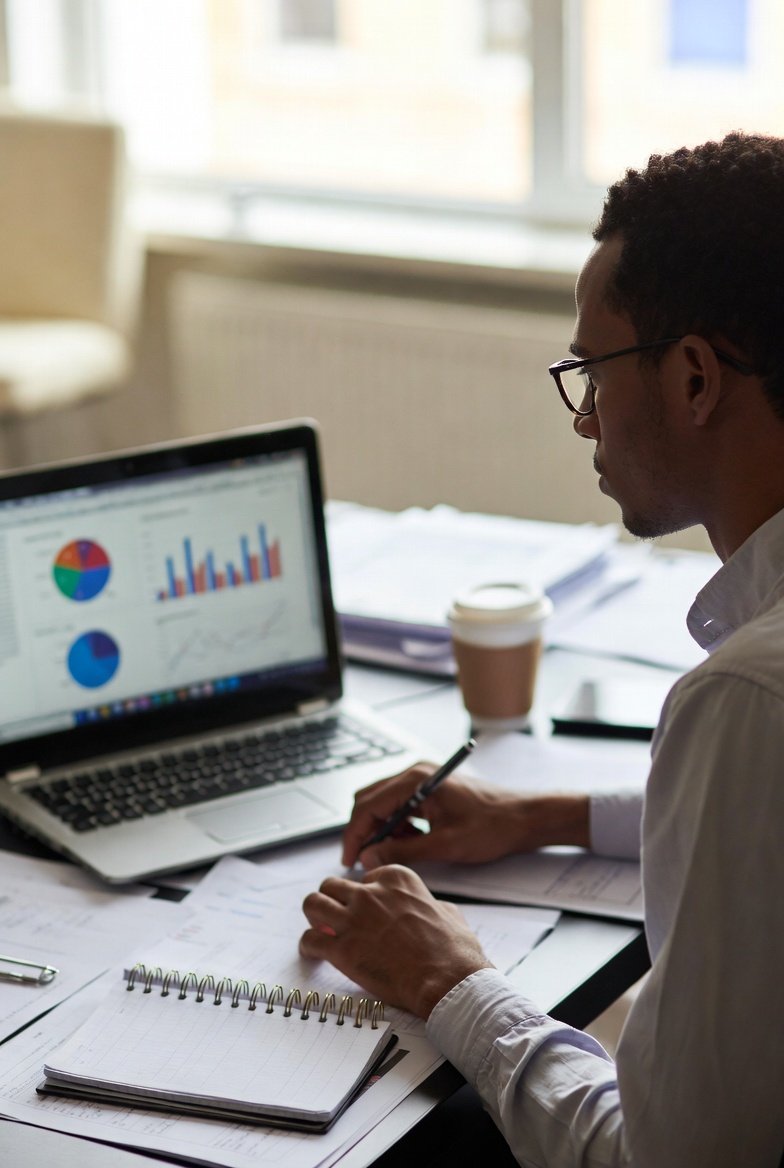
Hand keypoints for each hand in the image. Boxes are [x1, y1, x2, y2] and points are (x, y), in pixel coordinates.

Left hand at [300, 864, 492, 1018]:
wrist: (447, 980)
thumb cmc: (454, 950)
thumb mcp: (447, 911)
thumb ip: (428, 903)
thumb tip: (429, 908)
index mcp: (396, 878)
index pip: (365, 877)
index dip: (364, 896)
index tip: (366, 910)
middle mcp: (370, 893)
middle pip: (332, 885)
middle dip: (333, 901)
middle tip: (337, 918)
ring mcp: (353, 920)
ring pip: (312, 903)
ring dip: (314, 916)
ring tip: (321, 930)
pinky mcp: (341, 949)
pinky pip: (309, 940)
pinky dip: (309, 947)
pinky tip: (315, 954)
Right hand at [342, 763, 590, 868]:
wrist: (524, 818)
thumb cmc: (493, 826)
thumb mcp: (446, 844)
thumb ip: (403, 850)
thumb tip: (370, 858)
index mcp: (417, 780)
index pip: (368, 805)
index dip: (355, 834)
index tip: (349, 860)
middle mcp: (415, 774)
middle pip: (370, 800)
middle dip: (364, 831)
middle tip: (364, 861)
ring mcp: (422, 780)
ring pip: (383, 804)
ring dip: (382, 830)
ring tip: (394, 853)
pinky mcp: (429, 790)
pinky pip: (400, 807)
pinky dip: (397, 826)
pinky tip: (412, 843)